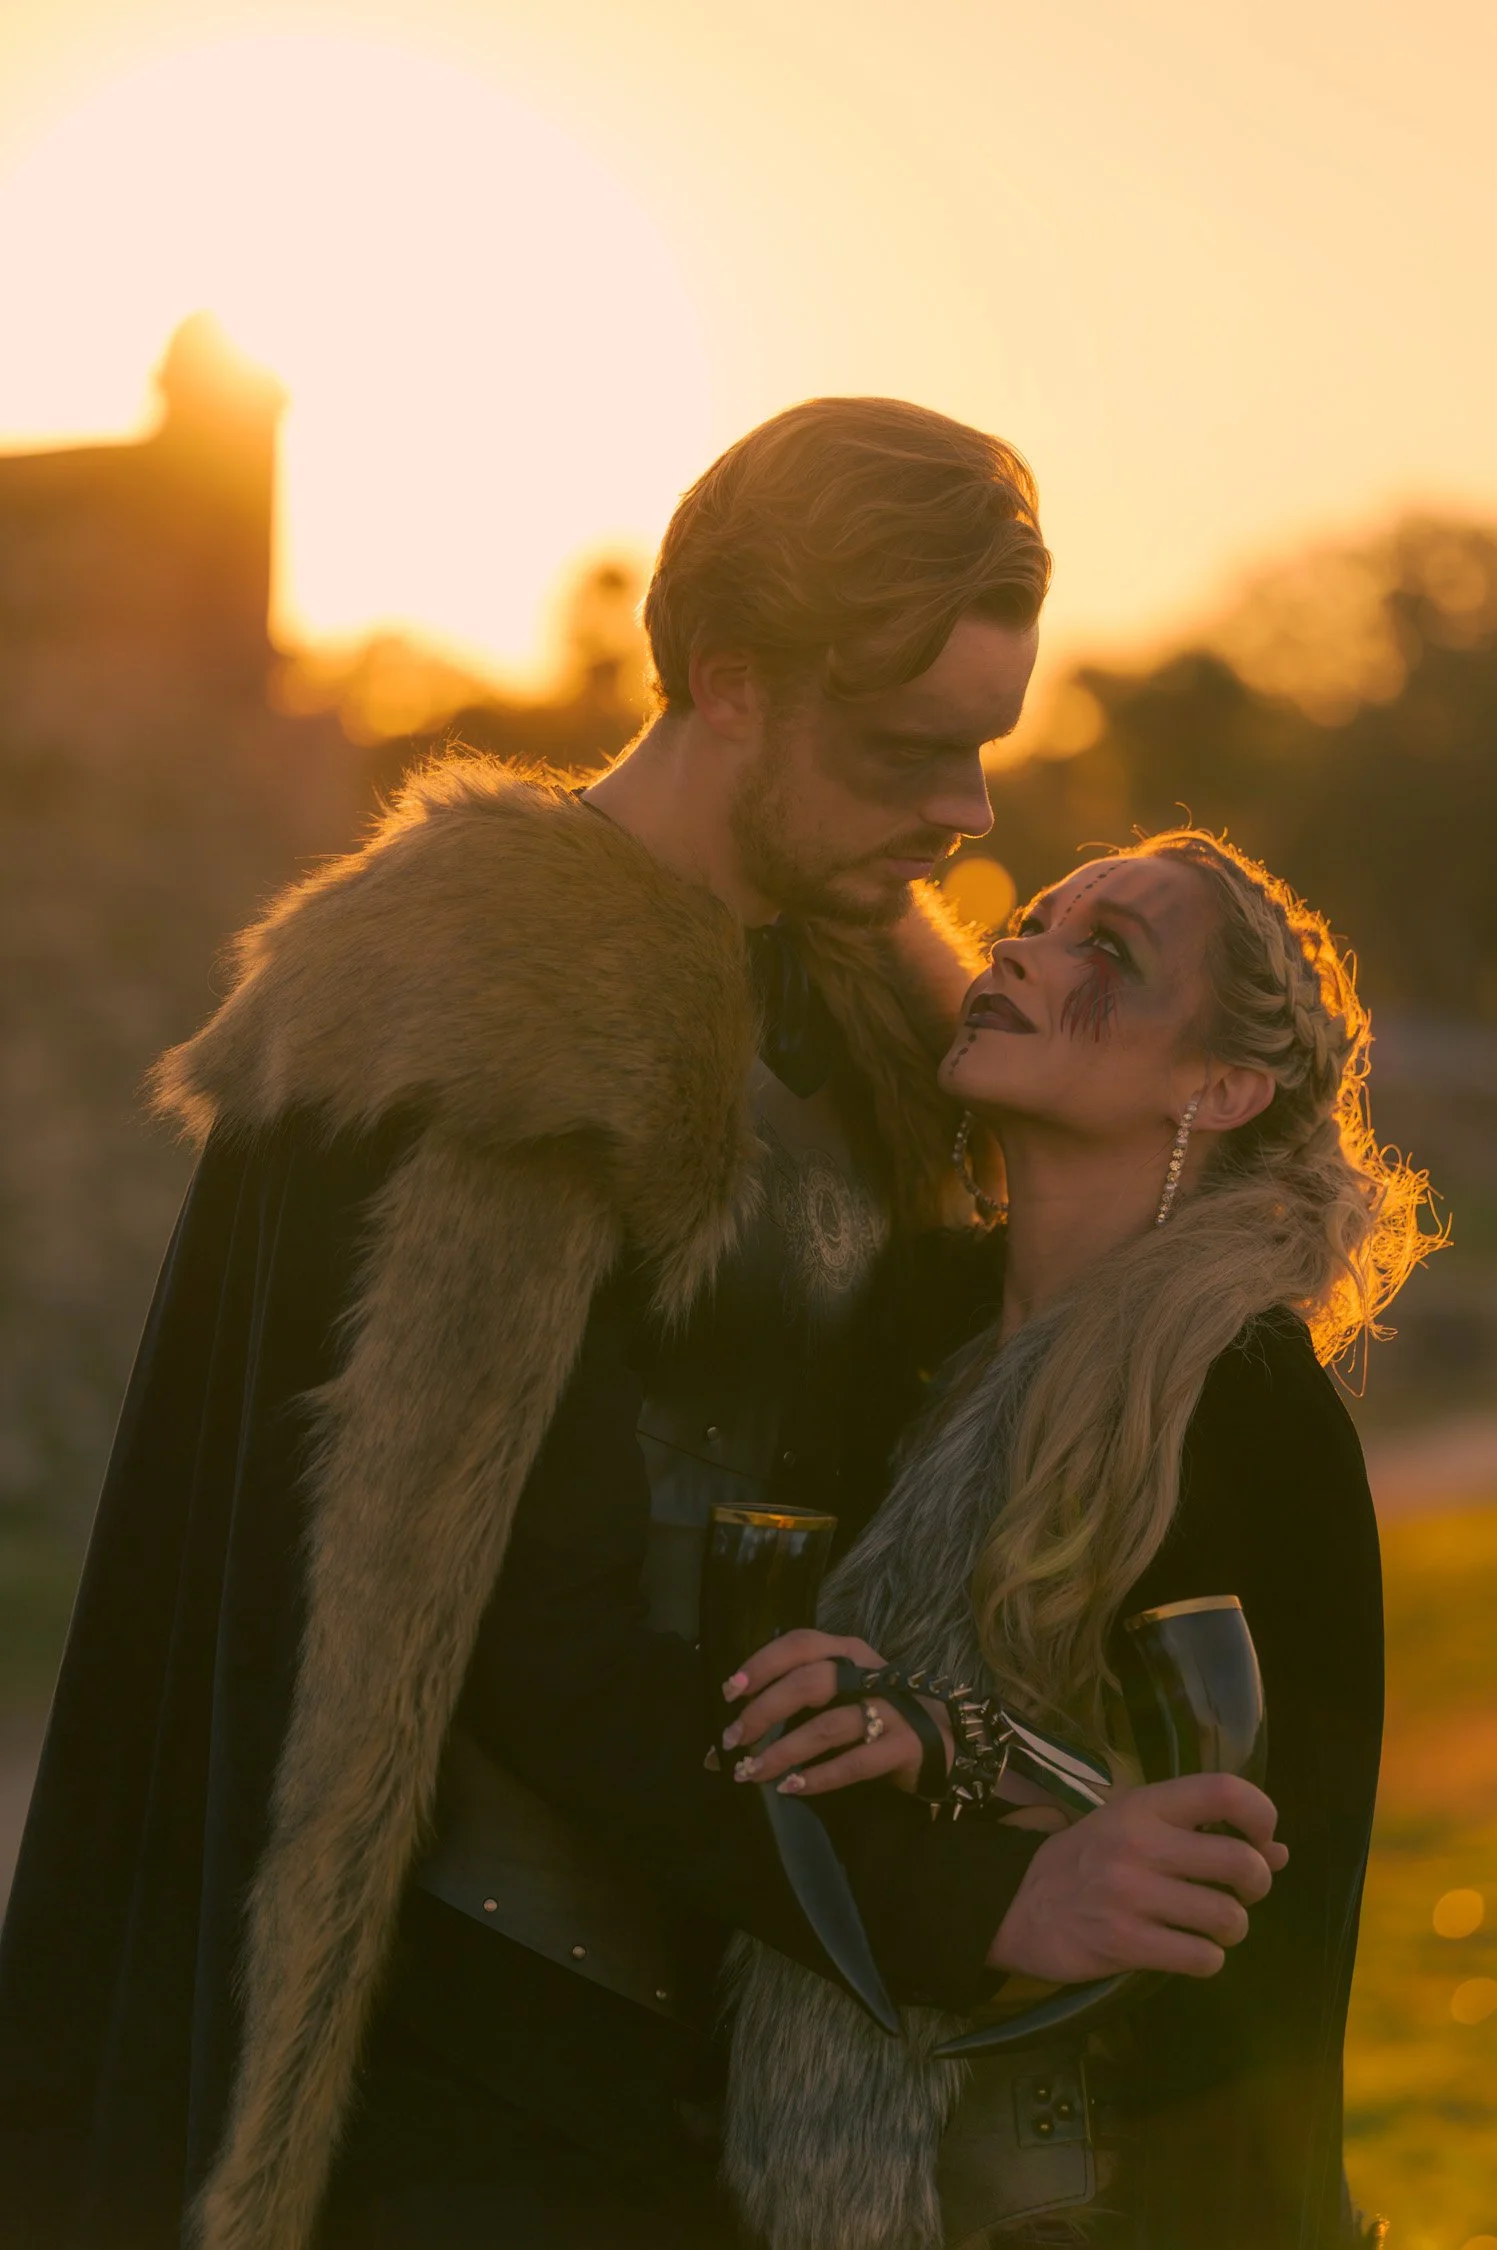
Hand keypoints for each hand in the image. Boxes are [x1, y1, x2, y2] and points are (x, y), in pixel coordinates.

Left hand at [710, 1627, 952, 1797]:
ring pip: (828, 1726)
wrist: (947, 1741)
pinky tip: (793, 1788)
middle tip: (734, 1739)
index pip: (800, 1644)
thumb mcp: (840, 1695)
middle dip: (765, 1711)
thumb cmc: (878, 1713)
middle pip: (809, 1683)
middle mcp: (868, 1673)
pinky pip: (855, 1763)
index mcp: (848, 1652)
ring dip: (784, 1751)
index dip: (763, 1663)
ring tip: (752, 1772)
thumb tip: (726, 1737)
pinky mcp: (905, 1745)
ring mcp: (891, 1708)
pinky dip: (820, 1777)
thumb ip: (793, 1707)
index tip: (730, 1691)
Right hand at [986, 1772, 1288, 1983]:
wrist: (1017, 1904)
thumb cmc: (1087, 1859)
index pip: (1224, 1792)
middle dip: (1257, 1886)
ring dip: (1231, 1928)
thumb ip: (1203, 1834)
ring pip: (1229, 1918)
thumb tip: (1279, 1853)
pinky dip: (1206, 1959)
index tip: (1260, 1838)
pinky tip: (1187, 1950)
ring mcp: (1132, 1895)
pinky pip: (1202, 1958)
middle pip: (1242, 1864)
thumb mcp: (1136, 1826)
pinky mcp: (1125, 1943)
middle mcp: (1141, 1844)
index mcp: (1145, 1805)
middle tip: (1239, 1893)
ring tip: (1209, 1926)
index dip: (1262, 1814)